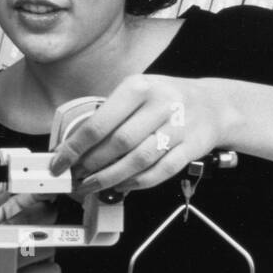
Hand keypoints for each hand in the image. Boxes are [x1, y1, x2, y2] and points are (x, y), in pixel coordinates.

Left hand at [0, 184, 61, 272]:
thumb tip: (1, 186)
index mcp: (12, 217)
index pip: (31, 196)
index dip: (33, 192)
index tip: (29, 190)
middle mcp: (28, 235)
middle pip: (48, 216)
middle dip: (34, 217)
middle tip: (13, 225)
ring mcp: (37, 258)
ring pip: (50, 243)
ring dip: (29, 247)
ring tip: (3, 256)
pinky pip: (52, 270)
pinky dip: (35, 272)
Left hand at [49, 75, 234, 193]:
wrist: (213, 105)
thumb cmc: (165, 99)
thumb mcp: (136, 91)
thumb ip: (109, 113)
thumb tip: (73, 145)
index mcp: (138, 87)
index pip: (99, 123)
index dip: (75, 148)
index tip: (60, 162)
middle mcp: (160, 104)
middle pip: (117, 144)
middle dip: (91, 166)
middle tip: (75, 177)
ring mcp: (179, 127)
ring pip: (138, 161)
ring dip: (110, 178)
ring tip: (92, 185)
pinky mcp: (191, 147)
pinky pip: (160, 171)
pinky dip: (137, 183)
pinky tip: (120, 186)